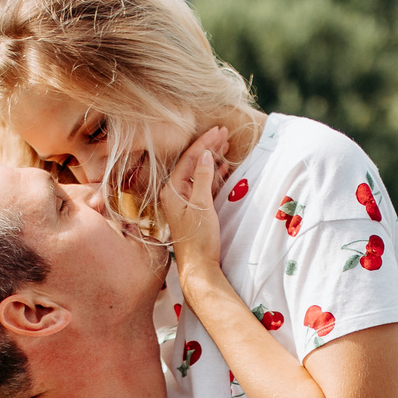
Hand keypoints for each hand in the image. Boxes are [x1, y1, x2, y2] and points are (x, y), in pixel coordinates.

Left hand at [158, 126, 232, 274]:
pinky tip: (223, 167)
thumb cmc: (199, 238)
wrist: (199, 267)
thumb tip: (205, 154)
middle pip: (192, 163)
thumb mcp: (202, 205)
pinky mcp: (193, 209)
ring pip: (199, 173)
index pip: (189, 158)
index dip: (205, 143)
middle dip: (209, 147)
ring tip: (226, 146)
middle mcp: (174, 193)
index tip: (219, 130)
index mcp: (171, 190)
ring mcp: (183, 201)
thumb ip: (203, 178)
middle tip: (225, 133)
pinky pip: (203, 185)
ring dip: (212, 159)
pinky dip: (214, 175)